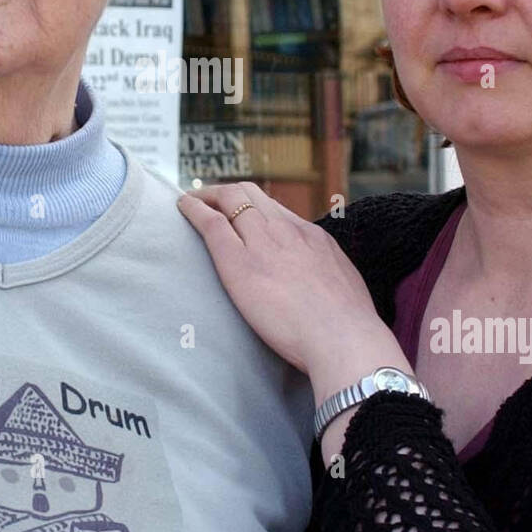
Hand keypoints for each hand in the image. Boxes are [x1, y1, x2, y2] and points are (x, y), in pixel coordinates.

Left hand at [176, 181, 404, 384]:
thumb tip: (317, 283)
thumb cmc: (348, 327)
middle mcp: (287, 230)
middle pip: (250, 194)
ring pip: (230, 199)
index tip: (241, 214)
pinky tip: (182, 207)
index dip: (252, 208)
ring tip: (192, 202)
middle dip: (226, 192)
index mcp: (313, 237)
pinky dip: (194, 210)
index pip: (276, 210)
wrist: (343, 339)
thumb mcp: (343, 284)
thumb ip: (323, 274)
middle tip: (209, 200)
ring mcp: (263, 242)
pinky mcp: (239, 262)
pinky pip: (212, 224)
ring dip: (208, 196)